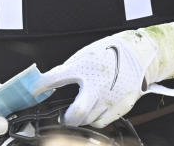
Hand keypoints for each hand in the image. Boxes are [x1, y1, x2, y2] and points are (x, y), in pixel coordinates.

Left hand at [31, 17, 173, 127]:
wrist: (139, 54)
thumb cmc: (110, 52)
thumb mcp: (85, 55)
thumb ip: (68, 69)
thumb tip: (50, 79)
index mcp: (84, 67)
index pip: (56, 78)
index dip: (41, 86)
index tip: (34, 91)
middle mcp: (96, 84)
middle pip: (76, 113)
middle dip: (68, 118)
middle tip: (65, 116)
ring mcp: (109, 98)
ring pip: (89, 120)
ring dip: (82, 118)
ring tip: (81, 110)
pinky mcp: (120, 106)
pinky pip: (102, 121)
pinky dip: (95, 118)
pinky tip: (95, 109)